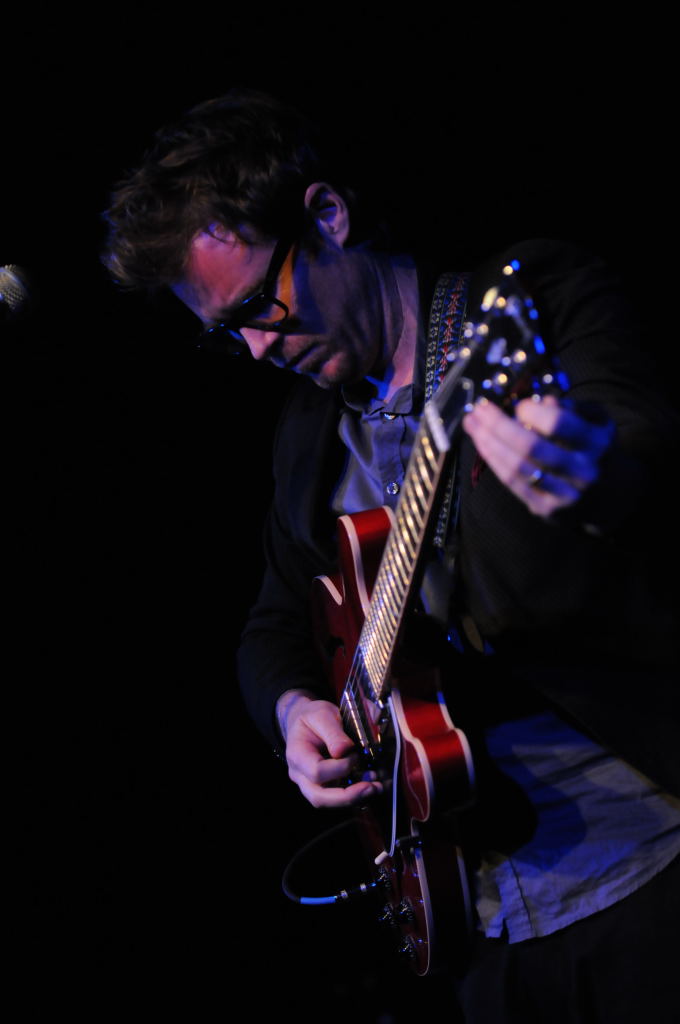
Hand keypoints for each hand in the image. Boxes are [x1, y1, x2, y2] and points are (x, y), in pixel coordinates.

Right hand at [276, 690, 382, 807]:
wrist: (304, 720)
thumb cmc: (312, 716)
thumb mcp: (321, 714)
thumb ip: (333, 732)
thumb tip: (345, 750)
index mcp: (297, 755)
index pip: (316, 772)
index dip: (340, 767)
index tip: (355, 754)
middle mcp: (300, 775)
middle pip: (319, 797)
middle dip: (348, 796)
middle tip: (371, 787)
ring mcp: (310, 784)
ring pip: (329, 802)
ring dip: (354, 798)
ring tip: (376, 788)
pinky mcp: (324, 786)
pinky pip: (337, 798)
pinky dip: (355, 795)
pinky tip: (372, 786)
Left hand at [462, 394, 614, 516]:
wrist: (612, 498)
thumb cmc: (596, 450)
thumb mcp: (597, 422)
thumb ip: (573, 407)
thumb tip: (543, 401)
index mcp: (595, 443)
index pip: (559, 424)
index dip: (532, 411)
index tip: (519, 405)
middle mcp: (580, 471)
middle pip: (530, 446)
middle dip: (498, 425)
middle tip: (479, 409)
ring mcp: (562, 494)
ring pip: (516, 468)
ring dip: (488, 443)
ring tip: (472, 424)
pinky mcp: (545, 509)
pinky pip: (512, 483)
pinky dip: (493, 461)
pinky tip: (482, 445)